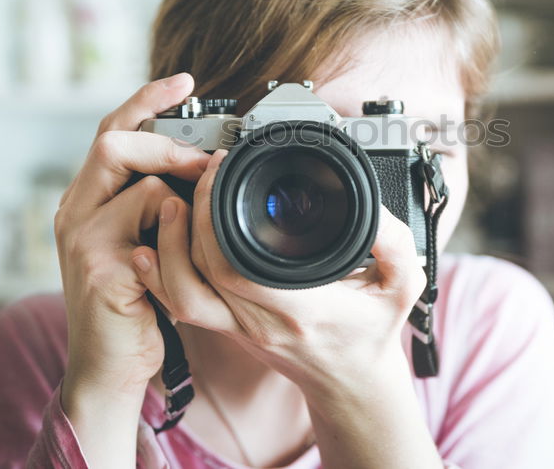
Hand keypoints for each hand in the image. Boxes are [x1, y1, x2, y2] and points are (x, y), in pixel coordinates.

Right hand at [53, 73, 209, 464]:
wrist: (111, 364)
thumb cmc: (137, 300)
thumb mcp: (145, 240)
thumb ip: (157, 202)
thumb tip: (204, 163)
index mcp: (87, 199)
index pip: (111, 131)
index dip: (145, 100)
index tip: (183, 80)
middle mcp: (75, 211)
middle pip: (113, 142)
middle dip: (167, 143)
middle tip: (205, 161)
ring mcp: (82, 239)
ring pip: (142, 183)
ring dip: (181, 198)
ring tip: (194, 226)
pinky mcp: (101, 268)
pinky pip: (152, 229)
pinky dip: (178, 234)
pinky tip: (178, 258)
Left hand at [131, 148, 427, 397]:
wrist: (353, 384)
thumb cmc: (374, 333)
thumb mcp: (403, 286)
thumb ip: (395, 245)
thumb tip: (376, 212)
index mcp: (301, 309)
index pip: (237, 265)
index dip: (215, 216)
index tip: (224, 169)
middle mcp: (262, 321)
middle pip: (200, 271)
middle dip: (190, 215)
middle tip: (201, 173)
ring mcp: (240, 328)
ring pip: (181, 291)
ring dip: (167, 246)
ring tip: (173, 202)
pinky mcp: (229, 328)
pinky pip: (181, 305)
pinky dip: (159, 276)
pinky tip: (151, 246)